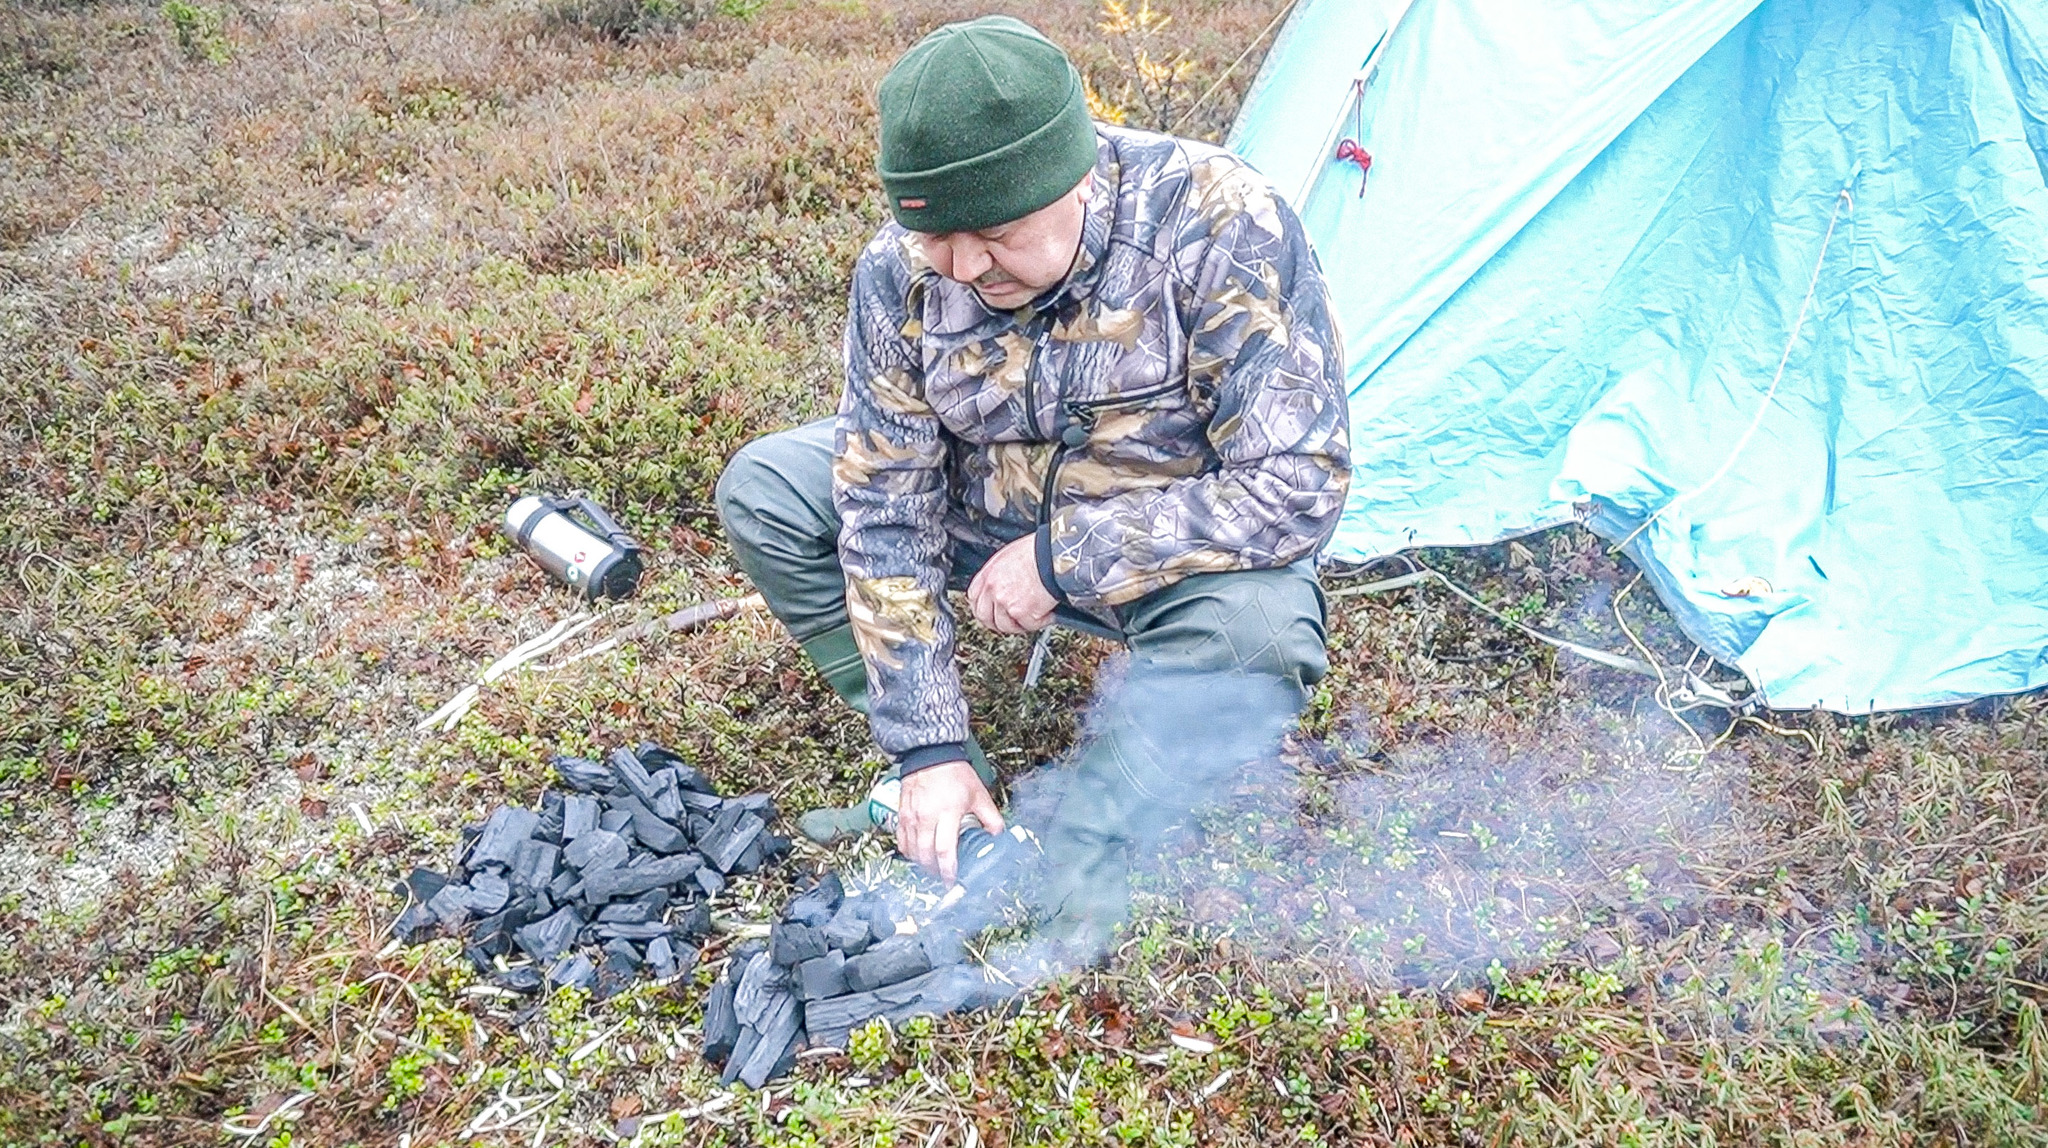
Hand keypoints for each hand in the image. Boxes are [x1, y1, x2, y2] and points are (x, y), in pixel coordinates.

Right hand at [897, 760, 1006, 885]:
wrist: (930, 755)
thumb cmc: (954, 774)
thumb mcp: (979, 794)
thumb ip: (991, 818)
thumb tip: (999, 837)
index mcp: (948, 812)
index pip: (945, 850)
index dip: (948, 870)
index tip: (953, 880)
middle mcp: (926, 817)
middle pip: (926, 855)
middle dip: (935, 871)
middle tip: (944, 876)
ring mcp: (911, 816)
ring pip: (912, 851)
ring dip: (922, 864)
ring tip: (934, 868)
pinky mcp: (901, 815)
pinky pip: (902, 841)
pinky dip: (909, 852)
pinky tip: (919, 855)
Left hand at [966, 534, 1056, 634]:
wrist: (1056, 557)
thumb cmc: (1039, 552)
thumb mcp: (1010, 557)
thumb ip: (1001, 575)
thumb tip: (1005, 586)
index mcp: (988, 574)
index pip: (974, 597)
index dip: (983, 607)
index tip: (991, 611)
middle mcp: (993, 589)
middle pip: (985, 617)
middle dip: (997, 622)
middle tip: (1011, 622)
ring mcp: (1006, 603)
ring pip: (1006, 626)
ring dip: (1020, 624)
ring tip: (1035, 616)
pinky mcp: (1022, 613)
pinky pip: (1029, 626)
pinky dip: (1041, 621)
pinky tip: (1048, 612)